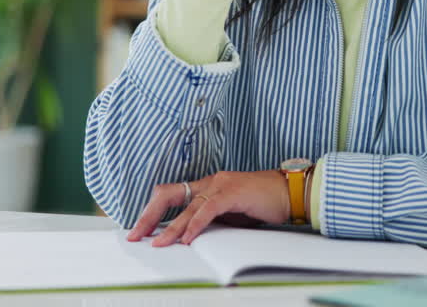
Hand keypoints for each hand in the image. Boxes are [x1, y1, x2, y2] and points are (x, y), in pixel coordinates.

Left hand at [126, 170, 290, 246]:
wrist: (290, 193)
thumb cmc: (264, 203)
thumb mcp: (231, 214)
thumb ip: (212, 220)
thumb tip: (190, 236)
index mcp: (208, 186)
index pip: (172, 195)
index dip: (153, 211)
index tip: (141, 229)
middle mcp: (210, 182)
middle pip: (169, 194)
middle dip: (149, 214)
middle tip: (136, 234)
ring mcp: (220, 185)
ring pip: (187, 206)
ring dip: (171, 227)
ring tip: (158, 243)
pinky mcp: (232, 192)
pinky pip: (208, 209)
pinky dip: (196, 225)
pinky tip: (188, 238)